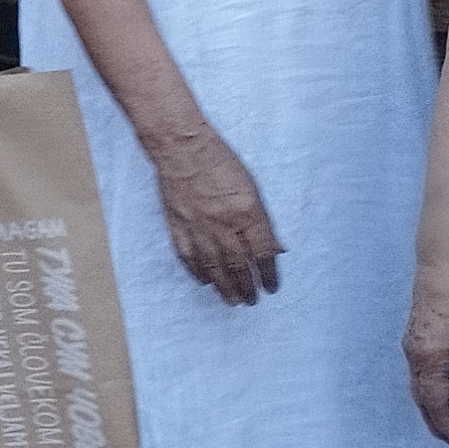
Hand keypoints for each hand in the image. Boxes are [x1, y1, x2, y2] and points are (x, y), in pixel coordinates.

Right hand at [149, 132, 283, 305]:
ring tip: (231, 300)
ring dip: (223, 286)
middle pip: (237, 264)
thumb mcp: (251, 187)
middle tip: (250, 300)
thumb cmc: (219, 161)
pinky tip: (203, 280)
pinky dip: (196, 271)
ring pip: (212, 265)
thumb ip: (261, 219)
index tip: (271, 287)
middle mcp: (223, 223)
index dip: (268, 273)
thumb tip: (271, 247)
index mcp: (247, 212)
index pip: (262, 252)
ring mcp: (198, 225)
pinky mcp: (177, 224)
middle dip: (245, 286)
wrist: (181, 147)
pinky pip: (187, 255)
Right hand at [408, 251, 448, 443]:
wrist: (442, 267)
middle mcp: (414, 355)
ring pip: (420, 384)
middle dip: (435, 419)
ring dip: (435, 403)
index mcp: (428, 359)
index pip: (435, 401)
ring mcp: (412, 345)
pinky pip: (423, 370)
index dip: (446, 423)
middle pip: (421, 397)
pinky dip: (435, 385)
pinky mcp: (416, 336)